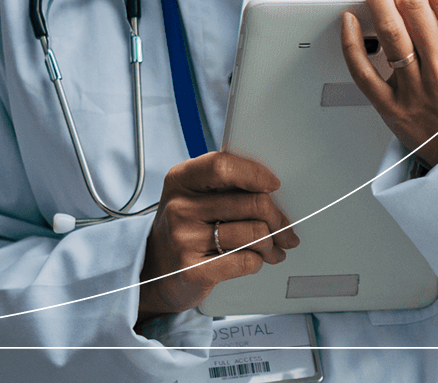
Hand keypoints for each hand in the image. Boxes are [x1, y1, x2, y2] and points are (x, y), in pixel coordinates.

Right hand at [136, 151, 299, 328]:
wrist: (153, 272)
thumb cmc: (184, 228)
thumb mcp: (193, 196)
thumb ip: (225, 186)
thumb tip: (271, 191)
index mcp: (181, 179)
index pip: (222, 165)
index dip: (254, 173)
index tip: (273, 184)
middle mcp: (179, 206)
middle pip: (250, 203)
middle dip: (277, 218)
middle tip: (284, 227)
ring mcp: (184, 239)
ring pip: (254, 233)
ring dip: (271, 243)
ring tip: (272, 247)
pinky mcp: (193, 270)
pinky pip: (245, 261)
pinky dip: (258, 261)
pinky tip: (256, 260)